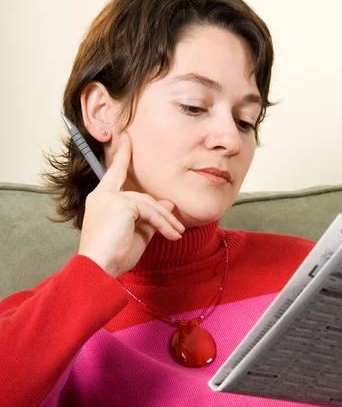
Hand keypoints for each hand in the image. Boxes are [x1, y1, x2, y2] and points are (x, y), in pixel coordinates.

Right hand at [78, 132, 184, 277]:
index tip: (127, 139)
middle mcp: (103, 195)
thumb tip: (167, 203)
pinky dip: (163, 224)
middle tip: (177, 227)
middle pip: (141, 196)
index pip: (114, 174)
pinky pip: (150, 211)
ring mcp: (110, 198)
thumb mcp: (136, 234)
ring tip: (177, 235)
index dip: (122, 156)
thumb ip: (150, 216)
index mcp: (101, 200)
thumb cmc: (114, 256)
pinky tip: (172, 235)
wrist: (99, 268)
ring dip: (166, 221)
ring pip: (148, 204)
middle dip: (161, 211)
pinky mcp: (120, 204)